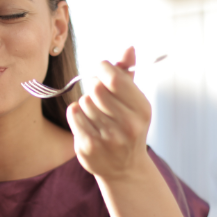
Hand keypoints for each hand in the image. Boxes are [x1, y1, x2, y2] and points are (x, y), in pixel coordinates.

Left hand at [66, 46, 151, 180]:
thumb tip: (128, 47)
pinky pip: (74, 114)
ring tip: (97, 114)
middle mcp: (128, 125)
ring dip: (86, 103)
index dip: (102, 68)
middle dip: (94, 86)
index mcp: (142, 109)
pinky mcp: (89, 147)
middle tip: (98, 94)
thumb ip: (128, 74)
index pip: (114, 78)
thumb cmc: (128, 127)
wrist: (125, 169)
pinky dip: (77, 114)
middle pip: (96, 88)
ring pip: (84, 101)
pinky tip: (87, 122)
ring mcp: (108, 138)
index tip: (101, 69)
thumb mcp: (134, 101)